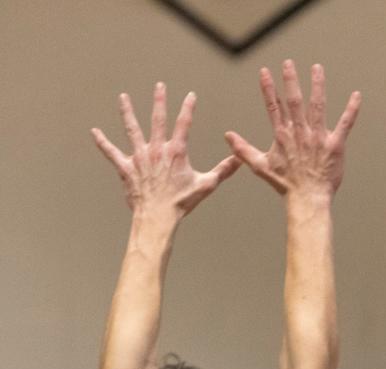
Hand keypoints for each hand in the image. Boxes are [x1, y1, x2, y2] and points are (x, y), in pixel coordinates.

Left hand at [92, 83, 240, 218]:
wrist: (157, 216)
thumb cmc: (182, 202)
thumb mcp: (206, 185)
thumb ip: (223, 170)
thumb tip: (240, 160)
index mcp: (176, 152)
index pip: (183, 124)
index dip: (188, 108)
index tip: (190, 95)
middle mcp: (156, 150)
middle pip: (157, 120)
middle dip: (159, 101)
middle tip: (159, 86)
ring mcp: (139, 157)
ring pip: (132, 129)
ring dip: (127, 112)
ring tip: (123, 98)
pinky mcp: (125, 168)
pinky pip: (111, 152)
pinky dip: (102, 142)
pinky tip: (95, 132)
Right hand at [225, 60, 360, 199]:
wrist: (307, 199)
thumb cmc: (285, 185)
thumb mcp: (260, 166)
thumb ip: (243, 149)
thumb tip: (227, 136)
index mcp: (282, 136)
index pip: (273, 107)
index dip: (268, 88)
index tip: (265, 71)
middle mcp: (300, 133)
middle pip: (294, 101)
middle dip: (291, 80)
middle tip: (289, 62)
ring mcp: (318, 138)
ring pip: (318, 106)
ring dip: (317, 86)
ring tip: (317, 68)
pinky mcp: (335, 145)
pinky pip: (345, 124)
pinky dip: (351, 109)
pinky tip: (357, 95)